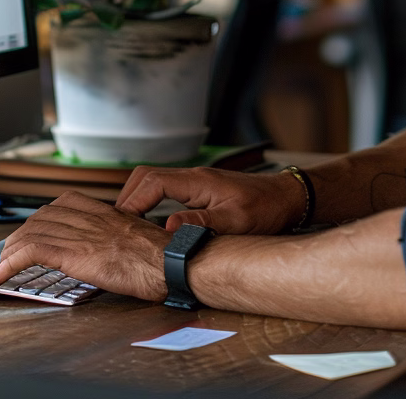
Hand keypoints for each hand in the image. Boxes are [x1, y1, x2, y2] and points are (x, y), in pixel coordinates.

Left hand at [0, 190, 168, 299]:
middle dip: (22, 233)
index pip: (65, 203)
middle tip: (11, 251)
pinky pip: (32, 251)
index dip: (44, 217)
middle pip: (43, 216)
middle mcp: (92, 218)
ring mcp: (83, 234)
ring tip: (0, 267)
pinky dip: (8, 264)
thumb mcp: (142, 238)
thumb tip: (116, 250)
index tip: (34, 229)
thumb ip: (123, 238)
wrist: (174, 262)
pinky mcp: (76, 253)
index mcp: (108, 213)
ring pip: (32, 231)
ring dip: (10, 250)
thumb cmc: (167, 257)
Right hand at [116, 166, 305, 234]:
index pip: (152, 182)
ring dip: (138, 199)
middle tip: (119, 226)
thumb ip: (201, 223)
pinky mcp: (200, 190)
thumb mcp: (235, 220)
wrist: (287, 198)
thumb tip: (168, 228)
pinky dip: (151, 201)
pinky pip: (166, 189)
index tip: (122, 224)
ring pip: (154, 181)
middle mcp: (193, 177)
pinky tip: (151, 222)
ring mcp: (196, 182)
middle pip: (147, 177)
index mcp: (198, 181)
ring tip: (129, 226)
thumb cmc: (266, 208)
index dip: (133, 201)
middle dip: (128, 198)